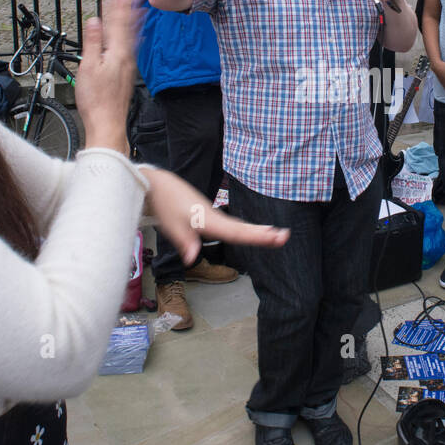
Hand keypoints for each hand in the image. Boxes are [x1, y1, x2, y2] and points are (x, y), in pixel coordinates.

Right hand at [75, 0, 140, 152]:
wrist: (107, 123)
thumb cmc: (97, 100)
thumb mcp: (88, 67)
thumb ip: (93, 42)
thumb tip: (95, 22)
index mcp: (117, 53)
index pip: (118, 24)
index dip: (118, 7)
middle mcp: (127, 58)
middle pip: (129, 29)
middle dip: (130, 11)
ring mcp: (129, 67)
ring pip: (133, 38)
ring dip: (134, 22)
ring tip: (139, 11)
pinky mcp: (128, 76)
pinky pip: (133, 49)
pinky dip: (134, 38)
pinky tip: (136, 40)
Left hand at [140, 167, 287, 265]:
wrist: (159, 185)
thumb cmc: (165, 205)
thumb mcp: (171, 226)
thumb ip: (185, 242)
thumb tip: (192, 259)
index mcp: (208, 220)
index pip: (237, 233)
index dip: (257, 237)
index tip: (277, 236)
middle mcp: (215, 217)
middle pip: (242, 228)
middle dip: (263, 234)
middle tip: (285, 236)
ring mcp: (212, 215)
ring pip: (237, 226)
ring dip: (256, 231)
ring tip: (274, 235)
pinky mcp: (208, 215)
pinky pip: (230, 224)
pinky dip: (243, 228)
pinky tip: (249, 231)